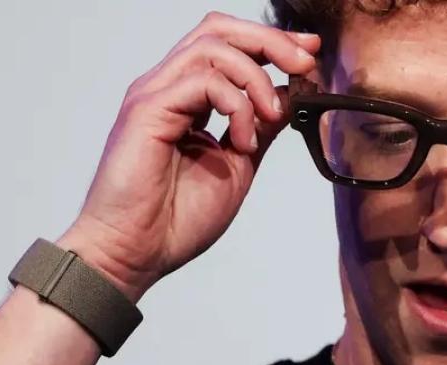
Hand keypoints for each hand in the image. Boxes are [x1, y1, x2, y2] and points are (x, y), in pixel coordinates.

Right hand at [56, 12, 319, 301]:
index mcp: (188, 99)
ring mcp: (155, 95)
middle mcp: (169, 88)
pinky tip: (241, 141)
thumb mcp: (238, 166)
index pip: (230, 47)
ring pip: (213, 47)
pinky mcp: (147, 109)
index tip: (310, 56)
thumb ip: (259, 128)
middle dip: (271, 40)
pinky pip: (202, 81)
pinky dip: (236, 104)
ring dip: (256, 78)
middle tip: (305, 63)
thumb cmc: (175, 219)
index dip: (273, 43)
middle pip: (219, 30)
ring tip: (271, 117)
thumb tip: (288, 96)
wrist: (135, 253)